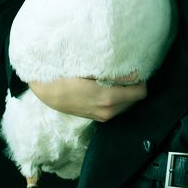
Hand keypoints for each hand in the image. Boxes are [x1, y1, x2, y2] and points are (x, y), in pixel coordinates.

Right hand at [28, 75, 146, 120]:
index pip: (140, 92)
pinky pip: (117, 108)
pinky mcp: (98, 118)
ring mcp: (103, 117)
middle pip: (136, 99)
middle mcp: (109, 111)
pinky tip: (109, 87)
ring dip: (127, 93)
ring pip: (127, 105)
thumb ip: (113, 72)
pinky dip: (119, 98)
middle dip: (135, 86)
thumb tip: (133, 72)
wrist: (46, 92)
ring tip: (118, 79)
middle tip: (128, 72)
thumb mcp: (90, 70)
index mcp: (109, 98)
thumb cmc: (66, 76)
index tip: (136, 68)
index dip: (141, 80)